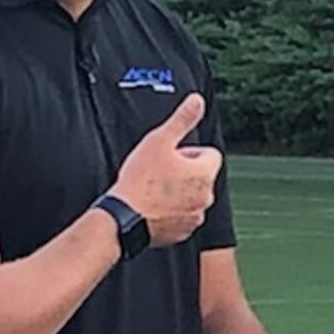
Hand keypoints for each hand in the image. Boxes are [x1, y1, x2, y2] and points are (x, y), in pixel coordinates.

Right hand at [112, 93, 223, 238]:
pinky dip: (172, 211)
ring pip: (192, 197)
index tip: (169, 156)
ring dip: (179, 192)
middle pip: (201, 176)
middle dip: (184, 172)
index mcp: (205, 174)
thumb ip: (182, 119)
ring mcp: (195, 217)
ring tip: (154, 190)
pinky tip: (152, 206)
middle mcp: (206, 197)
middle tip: (158, 172)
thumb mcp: (160, 140)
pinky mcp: (182, 233)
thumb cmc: (140, 180)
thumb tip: (197, 100)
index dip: (188, 152)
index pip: (209, 154)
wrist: (123, 218)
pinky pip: (182, 216)